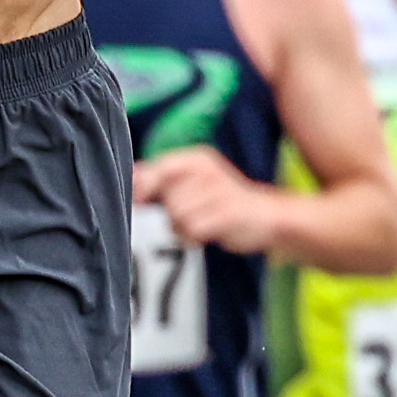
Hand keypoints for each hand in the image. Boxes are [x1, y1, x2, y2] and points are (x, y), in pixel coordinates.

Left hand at [137, 146, 275, 249]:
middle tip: (187, 217)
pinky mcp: (228, 214)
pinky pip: (192, 230)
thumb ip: (161, 178)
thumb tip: (130, 176)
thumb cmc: (221, 201)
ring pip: (178, 216)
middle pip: (167, 198)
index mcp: (197, 159)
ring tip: (198, 225)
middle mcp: (207, 171)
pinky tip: (205, 234)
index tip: (142, 203)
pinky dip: (193, 238)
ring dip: (181, 228)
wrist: (266, 216)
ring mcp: (219, 192)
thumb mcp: (193, 181)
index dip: (144, 188)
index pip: (158, 169)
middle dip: (170, 214)